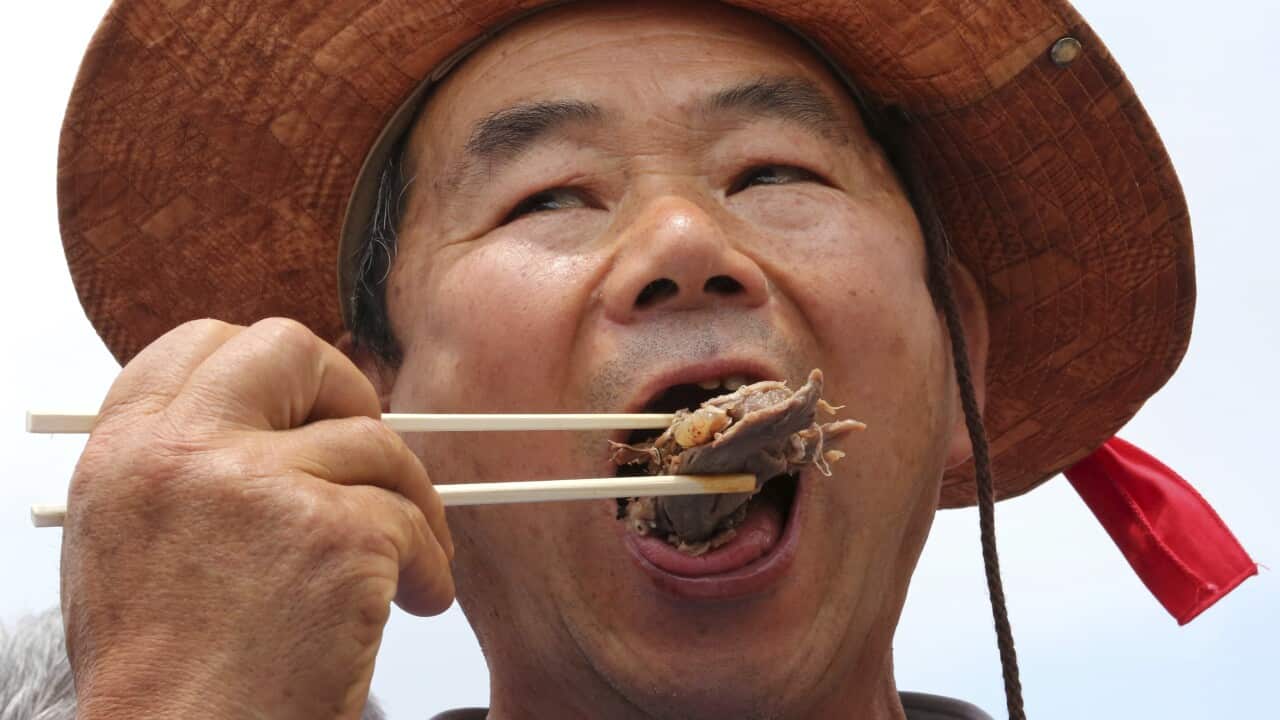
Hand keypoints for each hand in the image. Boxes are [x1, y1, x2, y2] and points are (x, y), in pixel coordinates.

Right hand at [60, 318, 453, 719]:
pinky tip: (414, 603)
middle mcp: (183, 451)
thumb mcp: (134, 546)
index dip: (268, 367)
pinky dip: (427, 565)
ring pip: (373, 445)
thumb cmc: (167, 677)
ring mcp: (259, 484)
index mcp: (125, 452)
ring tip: (407, 565)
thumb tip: (275, 428)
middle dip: (347, 391)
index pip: (201, 344)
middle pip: (288, 350)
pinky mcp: (332, 533)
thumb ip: (187, 469)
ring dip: (408, 503)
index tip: (307, 405)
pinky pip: (411, 520)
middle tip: (372, 452)